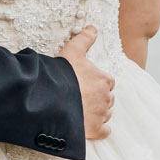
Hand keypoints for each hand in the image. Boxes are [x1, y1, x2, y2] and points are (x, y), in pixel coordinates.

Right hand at [58, 25, 114, 142]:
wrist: (52, 100)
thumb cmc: (62, 75)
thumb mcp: (73, 51)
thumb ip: (84, 39)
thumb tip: (92, 27)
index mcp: (104, 80)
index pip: (108, 82)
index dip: (97, 83)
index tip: (86, 84)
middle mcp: (106, 98)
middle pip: (108, 99)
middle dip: (99, 99)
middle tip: (83, 98)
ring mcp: (101, 115)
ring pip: (106, 114)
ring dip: (99, 113)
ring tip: (83, 111)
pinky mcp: (95, 130)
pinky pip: (105, 131)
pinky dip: (100, 130)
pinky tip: (90, 127)